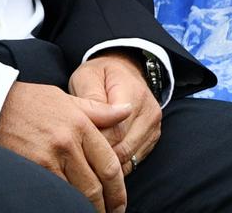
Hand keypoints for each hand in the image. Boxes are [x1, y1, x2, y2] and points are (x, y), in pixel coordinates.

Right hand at [0, 80, 130, 211]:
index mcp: (80, 124)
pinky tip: (70, 206)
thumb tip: (128, 110)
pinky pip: (57, 194)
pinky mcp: (33, 169)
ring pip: (77, 195)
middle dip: (106, 206)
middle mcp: (67, 142)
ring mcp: (49, 158)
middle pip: (96, 187)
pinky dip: (67, 204)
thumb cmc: (34, 101)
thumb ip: (100, 110)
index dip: (119, 191)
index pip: (109, 165)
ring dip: (87, 209)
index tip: (120, 204)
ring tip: (91, 212)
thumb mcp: (68, 99)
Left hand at [69, 53, 161, 176]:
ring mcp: (154, 127)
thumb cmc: (100, 74)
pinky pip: (134, 160)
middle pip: (123, 147)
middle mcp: (149, 112)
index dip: (95, 140)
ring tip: (89, 153)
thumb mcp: (88, 76)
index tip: (77, 140)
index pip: (116, 130)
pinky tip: (102, 155)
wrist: (123, 70)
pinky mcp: (153, 137)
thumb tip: (91, 124)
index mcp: (134, 93)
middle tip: (80, 151)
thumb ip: (90, 99)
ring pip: (129, 158)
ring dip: (109, 161)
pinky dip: (118, 162)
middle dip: (100, 153)